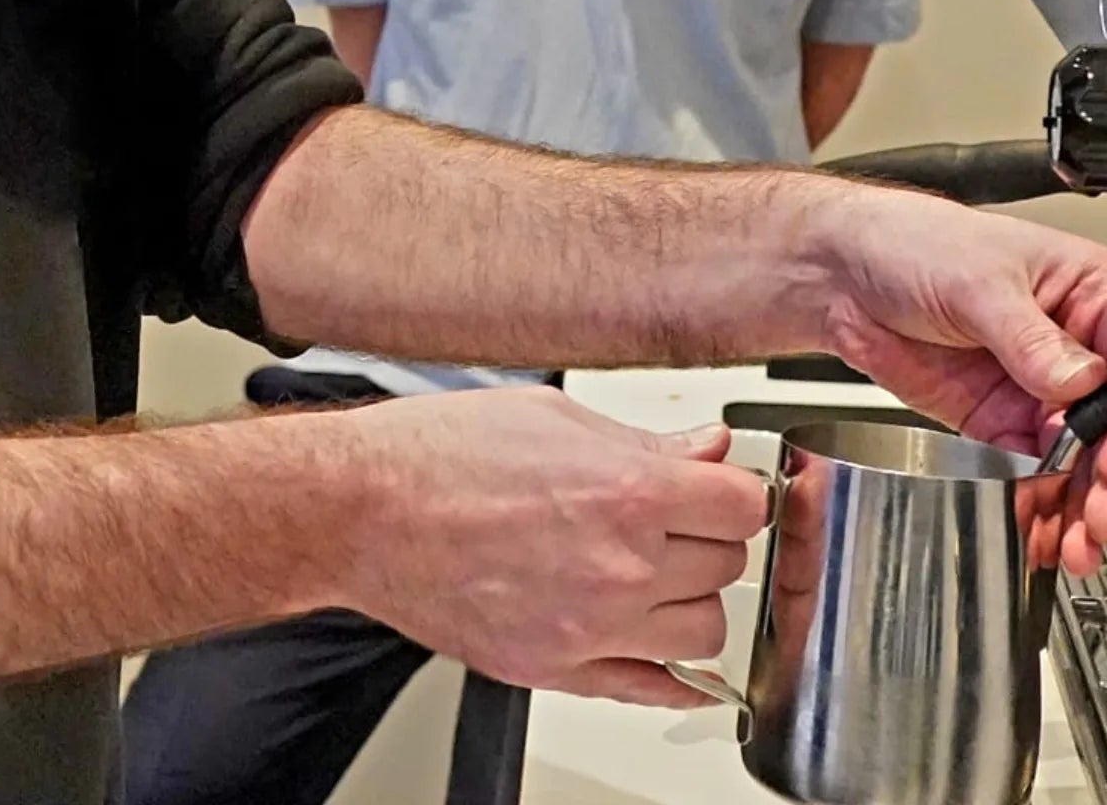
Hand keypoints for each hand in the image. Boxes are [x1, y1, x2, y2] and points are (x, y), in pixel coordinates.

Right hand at [325, 387, 766, 704]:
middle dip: (704, 536)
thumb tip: (707, 451)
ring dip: (688, 599)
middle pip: (728, 566)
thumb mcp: (551, 417)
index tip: (717, 488)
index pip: (745, 506)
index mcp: (627, 492)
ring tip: (647, 570)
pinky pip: (652, 690)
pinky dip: (671, 672)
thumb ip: (643, 441)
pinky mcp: (557, 669)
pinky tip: (659, 644)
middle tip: (668, 516)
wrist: (362, 508)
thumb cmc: (436, 453)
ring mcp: (593, 628)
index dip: (734, 490)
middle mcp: (621, 568)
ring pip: (704, 633)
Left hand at [815, 181, 1106, 573]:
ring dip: (1080, 501)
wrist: (840, 272)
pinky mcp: (997, 418)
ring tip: (1075, 541)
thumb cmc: (910, 242)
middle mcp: (1072, 344)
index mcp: (1087, 292)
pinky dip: (1037, 501)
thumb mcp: (975, 281)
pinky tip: (1041, 529)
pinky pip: (1030, 469)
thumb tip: (1078, 382)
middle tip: (1097, 513)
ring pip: (1080, 457)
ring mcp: (1036, 387)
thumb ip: (1029, 337)